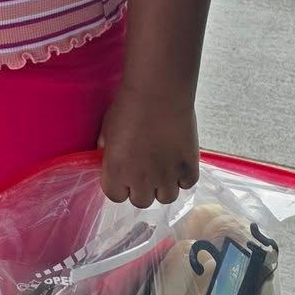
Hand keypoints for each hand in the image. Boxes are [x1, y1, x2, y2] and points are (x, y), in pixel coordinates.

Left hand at [99, 85, 199, 207]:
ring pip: (166, 198)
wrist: (158, 92)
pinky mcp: (189, 168)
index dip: (119, 185)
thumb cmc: (128, 106)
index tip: (123, 174)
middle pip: (141, 202)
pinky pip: (187, 184)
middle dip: (141, 188)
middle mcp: (141, 180)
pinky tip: (179, 161)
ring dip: (163, 186)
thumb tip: (107, 155)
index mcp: (117, 172)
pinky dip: (184, 176)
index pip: (115, 196)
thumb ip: (106, 147)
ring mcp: (167, 177)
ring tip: (163, 167)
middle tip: (144, 170)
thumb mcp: (107, 127)